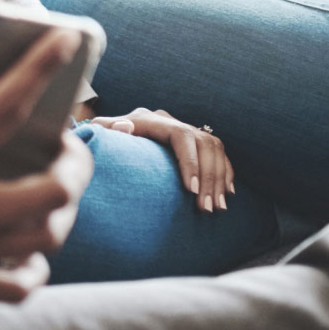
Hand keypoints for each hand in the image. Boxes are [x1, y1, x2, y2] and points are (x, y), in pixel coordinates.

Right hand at [0, 34, 93, 329]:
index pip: (3, 110)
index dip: (37, 69)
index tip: (64, 38)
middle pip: (57, 186)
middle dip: (74, 159)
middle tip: (61, 143)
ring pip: (49, 234)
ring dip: (60, 207)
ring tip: (48, 185)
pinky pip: (20, 285)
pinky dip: (33, 269)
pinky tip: (26, 253)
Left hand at [89, 107, 232, 212]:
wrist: (113, 135)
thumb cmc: (106, 140)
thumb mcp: (102, 133)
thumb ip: (107, 129)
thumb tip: (125, 127)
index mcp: (152, 120)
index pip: (181, 136)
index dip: (190, 161)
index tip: (191, 190)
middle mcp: (172, 122)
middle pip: (204, 145)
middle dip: (209, 178)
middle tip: (206, 208)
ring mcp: (186, 130)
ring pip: (215, 150)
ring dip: (219, 179)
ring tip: (217, 208)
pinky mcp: (195, 142)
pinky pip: (219, 155)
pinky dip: (225, 174)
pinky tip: (226, 194)